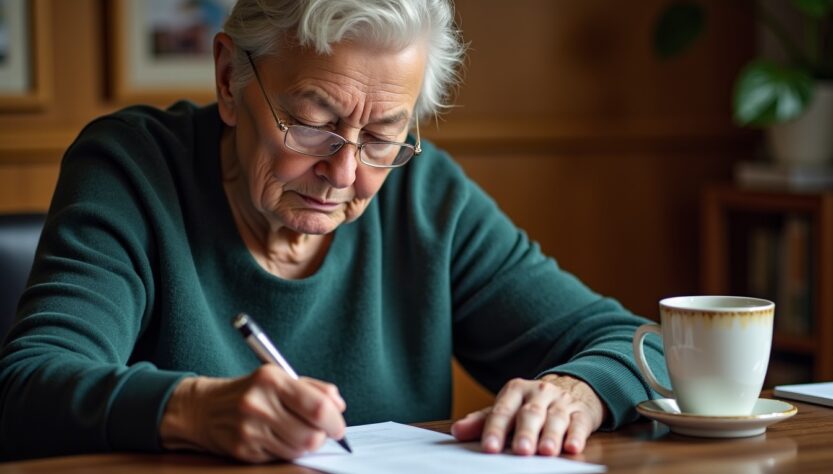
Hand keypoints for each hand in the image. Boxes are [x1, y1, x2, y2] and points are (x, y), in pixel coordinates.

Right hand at [160, 365, 346, 462]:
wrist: (203, 408)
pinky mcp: (243, 451)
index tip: (338, 426)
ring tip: (297, 432)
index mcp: (272, 380)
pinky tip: (278, 439)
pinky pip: (280, 458)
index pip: (318, 408)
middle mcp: (259, 404)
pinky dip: (287, 451)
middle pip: (311, 435)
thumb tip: (339, 406)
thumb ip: (314, 389)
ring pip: (298, 450)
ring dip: (305, 445)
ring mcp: (249, 430)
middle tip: (320, 432)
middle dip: (322, 437)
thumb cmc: (251, 391)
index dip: (335, 421)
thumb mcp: (280, 377)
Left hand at [451, 374, 606, 455]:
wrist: (571, 388)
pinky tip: (572, 447)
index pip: (503, 410)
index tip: (490, 448)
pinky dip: (576, 435)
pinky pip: (579, 423)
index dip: (495, 429)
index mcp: (515, 390)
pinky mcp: (582, 413)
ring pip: (556, 418)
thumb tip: (457, 431)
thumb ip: (482, 421)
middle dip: (526, 432)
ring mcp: (561, 402)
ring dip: (551, 435)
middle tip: (521, 451)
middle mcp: (538, 393)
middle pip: (530, 413)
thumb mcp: (506, 408)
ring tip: (546, 452)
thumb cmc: (530, 405)